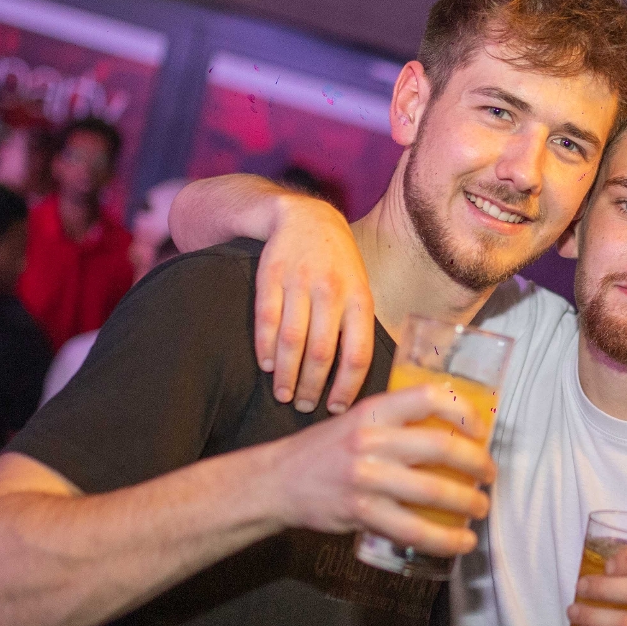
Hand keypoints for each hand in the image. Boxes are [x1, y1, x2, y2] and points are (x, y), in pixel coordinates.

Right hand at [252, 192, 375, 414]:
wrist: (306, 217)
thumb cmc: (338, 265)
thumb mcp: (360, 290)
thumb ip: (357, 328)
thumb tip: (356, 380)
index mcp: (360, 299)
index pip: (357, 354)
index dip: (346, 387)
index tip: (337, 408)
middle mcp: (332, 291)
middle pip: (322, 352)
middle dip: (312, 387)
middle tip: (304, 407)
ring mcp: (300, 282)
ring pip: (293, 340)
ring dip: (286, 374)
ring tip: (283, 395)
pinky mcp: (271, 275)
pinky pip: (267, 319)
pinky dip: (265, 347)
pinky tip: (267, 365)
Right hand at [270, 382, 496, 558]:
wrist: (276, 482)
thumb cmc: (323, 451)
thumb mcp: (356, 421)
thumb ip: (395, 423)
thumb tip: (449, 432)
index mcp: (374, 412)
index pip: (428, 397)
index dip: (464, 411)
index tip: (482, 429)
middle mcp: (372, 440)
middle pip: (441, 447)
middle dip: (477, 464)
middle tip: (489, 475)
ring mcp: (367, 478)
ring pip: (433, 491)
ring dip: (467, 503)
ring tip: (480, 508)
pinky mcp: (362, 512)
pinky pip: (413, 529)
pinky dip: (444, 539)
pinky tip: (460, 542)